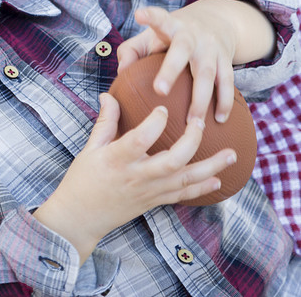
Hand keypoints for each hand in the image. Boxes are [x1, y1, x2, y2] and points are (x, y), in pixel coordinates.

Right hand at [33, 93, 236, 263]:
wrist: (81, 217)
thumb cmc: (82, 180)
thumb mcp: (89, 149)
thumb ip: (105, 122)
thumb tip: (110, 95)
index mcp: (117, 160)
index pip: (140, 139)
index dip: (154, 122)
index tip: (163, 108)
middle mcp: (136, 177)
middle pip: (172, 161)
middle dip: (192, 142)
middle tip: (200, 123)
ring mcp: (148, 192)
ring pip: (185, 180)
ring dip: (211, 167)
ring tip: (231, 154)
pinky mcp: (154, 202)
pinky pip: (183, 196)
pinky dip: (202, 189)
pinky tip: (218, 179)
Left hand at [116, 3, 237, 123]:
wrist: (217, 20)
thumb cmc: (172, 34)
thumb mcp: (151, 35)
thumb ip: (131, 51)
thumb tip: (122, 74)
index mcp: (171, 26)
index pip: (159, 19)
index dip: (151, 17)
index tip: (140, 14)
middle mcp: (192, 35)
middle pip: (182, 50)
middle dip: (171, 70)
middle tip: (160, 90)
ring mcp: (211, 48)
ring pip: (207, 73)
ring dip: (200, 99)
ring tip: (192, 123)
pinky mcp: (226, 60)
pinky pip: (227, 83)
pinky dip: (224, 102)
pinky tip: (220, 120)